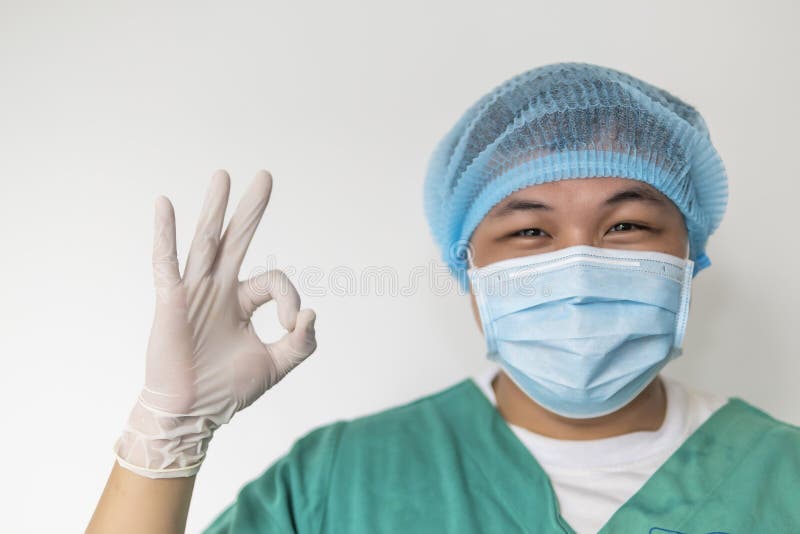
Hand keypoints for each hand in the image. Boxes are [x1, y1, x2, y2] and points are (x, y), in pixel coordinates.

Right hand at [113, 169, 316, 478]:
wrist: (191, 414)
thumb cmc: (229, 391)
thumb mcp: (276, 365)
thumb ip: (301, 343)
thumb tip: (312, 313)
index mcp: (242, 301)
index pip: (275, 281)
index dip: (291, 299)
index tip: (295, 325)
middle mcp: (219, 290)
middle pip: (238, 240)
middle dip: (252, 210)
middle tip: (266, 176)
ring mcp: (194, 292)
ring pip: (207, 242)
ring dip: (215, 208)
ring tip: (224, 175)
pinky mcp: (171, 301)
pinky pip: (166, 262)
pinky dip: (165, 233)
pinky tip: (165, 204)